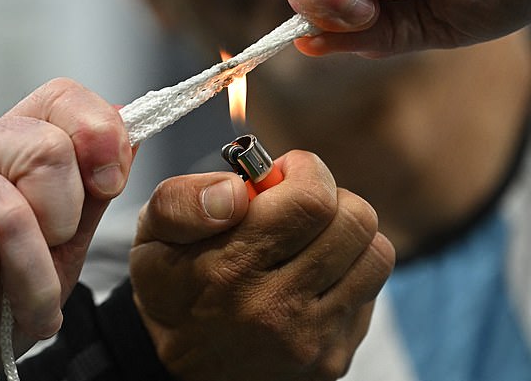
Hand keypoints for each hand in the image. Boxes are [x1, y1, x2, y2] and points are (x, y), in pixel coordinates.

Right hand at [0, 78, 132, 380]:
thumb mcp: (57, 247)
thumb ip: (91, 192)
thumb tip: (133, 135)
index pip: (61, 96)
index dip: (99, 134)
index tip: (108, 185)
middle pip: (49, 147)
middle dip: (61, 225)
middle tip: (39, 269)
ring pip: (13, 207)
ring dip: (30, 278)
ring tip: (23, 308)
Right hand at [130, 151, 394, 380]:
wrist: (177, 372)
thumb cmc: (171, 288)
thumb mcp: (153, 236)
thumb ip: (183, 201)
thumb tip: (237, 190)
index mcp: (232, 269)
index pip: (312, 199)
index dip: (305, 170)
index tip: (283, 174)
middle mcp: (277, 309)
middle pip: (356, 220)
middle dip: (331, 198)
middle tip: (299, 206)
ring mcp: (312, 340)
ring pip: (377, 254)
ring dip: (348, 236)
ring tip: (312, 240)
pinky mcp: (334, 359)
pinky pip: (370, 293)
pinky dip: (348, 275)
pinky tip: (312, 279)